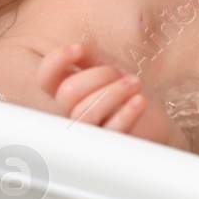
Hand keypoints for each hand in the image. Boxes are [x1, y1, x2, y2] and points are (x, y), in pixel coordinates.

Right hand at [36, 42, 171, 143]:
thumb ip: (90, 55)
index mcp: (64, 93)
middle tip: (121, 73)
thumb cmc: (125, 93)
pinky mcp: (108, 149)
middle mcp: (68, 116)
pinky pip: (110, 131)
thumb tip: (76, 48)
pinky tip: (139, 101)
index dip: (56, 61)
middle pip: (68, 92)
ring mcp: (87, 134)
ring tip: (135, 83)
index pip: (45, 78)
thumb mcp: (108, 66)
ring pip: (84, 113)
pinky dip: (127, 112)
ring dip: (114, 91)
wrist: (152, 121)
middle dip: (99, 75)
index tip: (77, 48)